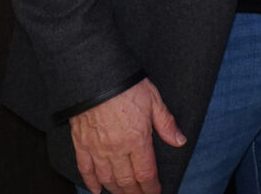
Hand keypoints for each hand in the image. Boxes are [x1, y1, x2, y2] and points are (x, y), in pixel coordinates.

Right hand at [71, 78, 185, 193]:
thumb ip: (166, 124)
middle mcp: (116, 149)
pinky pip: (85, 169)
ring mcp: (97, 149)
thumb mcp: (154, 101)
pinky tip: (96, 190)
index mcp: (137, 139)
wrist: (96, 77)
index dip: (151, 187)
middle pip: (126, 180)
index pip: (146, 172)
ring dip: (116, 190)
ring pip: (107, 179)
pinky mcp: (82, 144)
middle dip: (135, 192)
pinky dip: (90, 182)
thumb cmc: (127, 86)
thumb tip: (179, 140)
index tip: (156, 192)